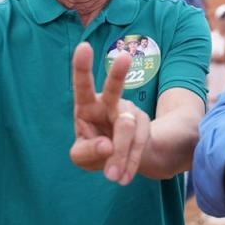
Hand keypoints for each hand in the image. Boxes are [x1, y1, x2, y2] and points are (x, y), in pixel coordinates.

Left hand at [69, 45, 150, 185]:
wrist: (123, 159)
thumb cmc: (95, 150)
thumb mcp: (81, 156)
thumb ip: (88, 151)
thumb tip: (107, 146)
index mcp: (86, 105)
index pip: (82, 84)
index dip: (81, 66)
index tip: (83, 46)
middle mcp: (109, 103)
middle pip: (114, 89)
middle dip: (118, 73)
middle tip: (125, 57)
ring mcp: (129, 112)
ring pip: (126, 128)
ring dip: (120, 154)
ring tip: (112, 177)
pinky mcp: (143, 125)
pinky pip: (138, 143)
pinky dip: (130, 162)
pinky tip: (123, 178)